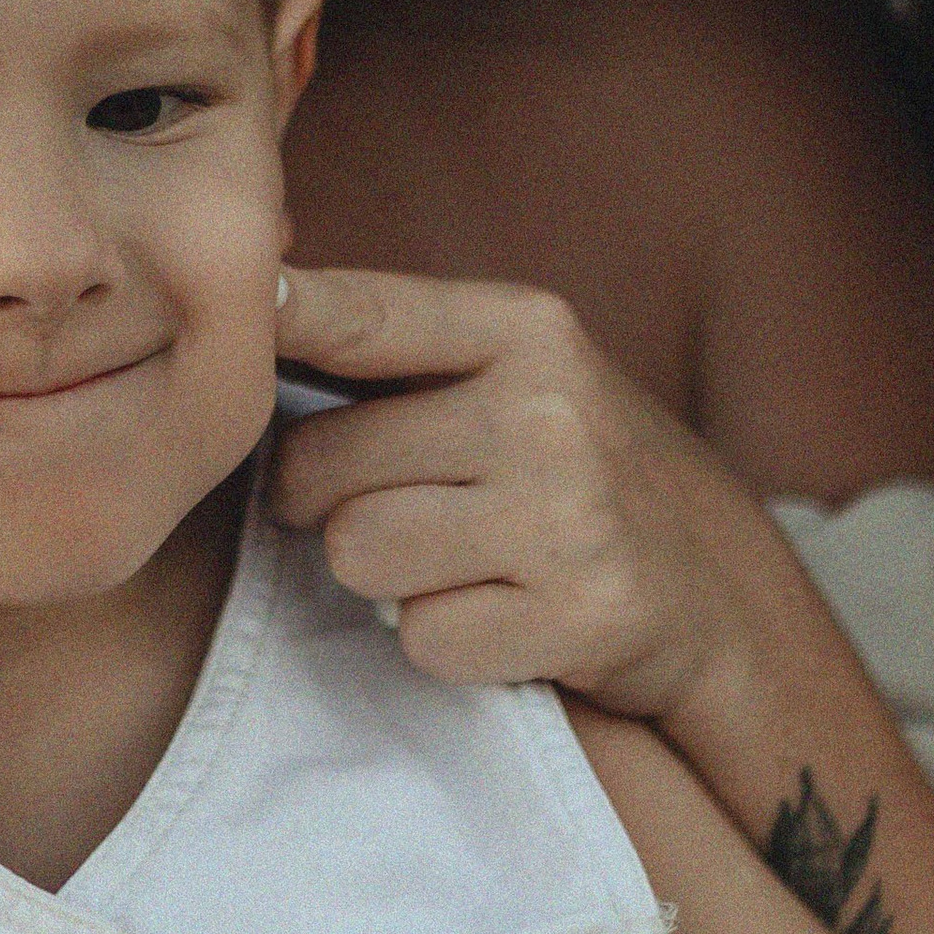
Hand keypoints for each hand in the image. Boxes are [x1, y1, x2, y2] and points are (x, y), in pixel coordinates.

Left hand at [273, 267, 756, 725]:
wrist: (718, 588)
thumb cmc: (568, 464)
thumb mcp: (511, 368)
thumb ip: (390, 338)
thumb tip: (251, 295)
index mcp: (523, 326)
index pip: (359, 313)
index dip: (268, 321)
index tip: (215, 315)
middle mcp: (546, 409)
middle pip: (320, 462)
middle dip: (323, 497)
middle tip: (386, 501)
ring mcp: (567, 515)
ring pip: (357, 554)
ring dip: (382, 575)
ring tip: (451, 557)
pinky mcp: (578, 616)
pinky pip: (422, 638)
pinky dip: (443, 639)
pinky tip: (499, 611)